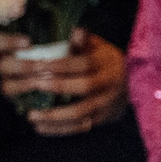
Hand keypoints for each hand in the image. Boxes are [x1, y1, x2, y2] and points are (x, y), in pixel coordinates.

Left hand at [0, 29, 128, 135]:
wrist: (129, 87)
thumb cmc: (104, 62)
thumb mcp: (98, 47)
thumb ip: (85, 41)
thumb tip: (75, 31)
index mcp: (108, 63)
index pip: (86, 63)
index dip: (63, 64)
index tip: (40, 65)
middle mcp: (110, 84)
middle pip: (85, 87)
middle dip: (57, 87)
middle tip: (33, 85)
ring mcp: (106, 104)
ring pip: (80, 113)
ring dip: (54, 115)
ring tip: (31, 115)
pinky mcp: (101, 120)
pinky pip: (78, 127)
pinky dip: (58, 130)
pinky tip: (39, 127)